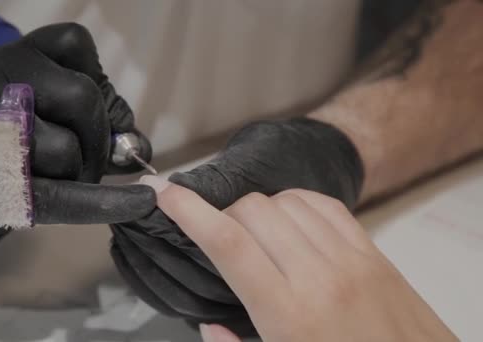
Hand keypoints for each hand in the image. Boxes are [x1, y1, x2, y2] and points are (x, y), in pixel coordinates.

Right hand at [0, 23, 155, 279]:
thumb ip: (88, 120)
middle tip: (89, 158)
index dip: (98, 77)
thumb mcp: (34, 117)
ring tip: (57, 180)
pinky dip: (109, 203)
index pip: (73, 42)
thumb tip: (138, 143)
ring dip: (79, 172)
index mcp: (9, 58)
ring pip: (69, 147)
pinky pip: (67, 192)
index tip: (97, 111)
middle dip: (98, 133)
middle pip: (82, 96)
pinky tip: (140, 202)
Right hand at [109, 117, 362, 332]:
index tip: (166, 195)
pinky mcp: (372, 252)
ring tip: (258, 236)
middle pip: (253, 212)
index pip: (228, 244)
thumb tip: (210, 324)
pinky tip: (291, 224)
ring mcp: (350, 259)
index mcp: (289, 315)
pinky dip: (296, 204)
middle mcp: (319, 277)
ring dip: (260, 210)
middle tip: (221, 237)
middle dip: (224, 214)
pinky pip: (324, 204)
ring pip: (286, 201)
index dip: (190, 213)